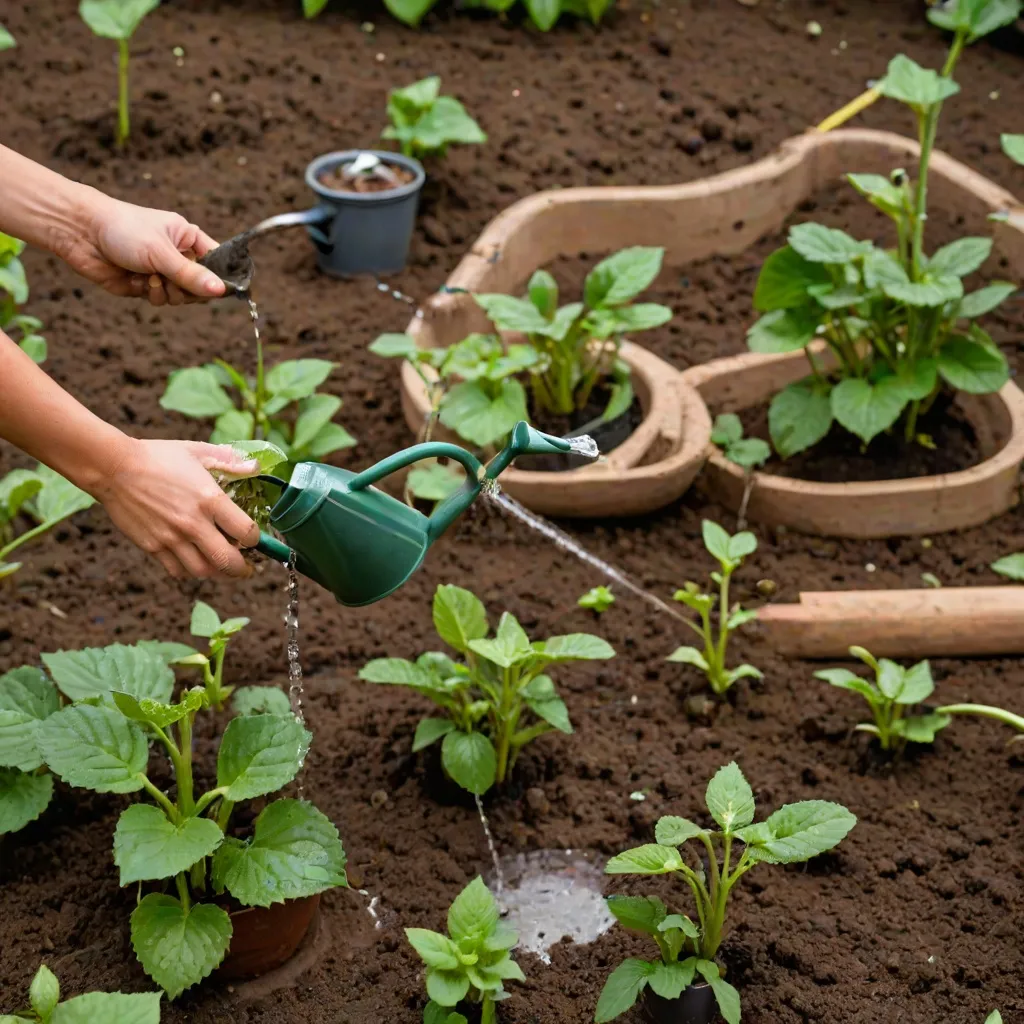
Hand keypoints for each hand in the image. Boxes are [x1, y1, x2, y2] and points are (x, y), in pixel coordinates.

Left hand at [61, 193, 226, 306]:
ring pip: (180, 297)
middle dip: (186, 289)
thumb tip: (221, 291)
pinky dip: (149, 294)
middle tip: (172, 281)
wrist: (81, 233)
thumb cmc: (124, 230)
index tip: (219, 289)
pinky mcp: (144, 286)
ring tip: (149, 279)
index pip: (217, 261)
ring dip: (167, 293)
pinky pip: (160, 300)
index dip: (220, 277)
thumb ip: (191, 275)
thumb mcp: (162, 252)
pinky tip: (134, 279)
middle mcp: (177, 256)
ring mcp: (161, 272)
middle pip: (200, 286)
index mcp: (187, 238)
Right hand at [93, 439, 260, 579]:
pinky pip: (177, 571)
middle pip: (227, 562)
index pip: (246, 532)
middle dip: (242, 569)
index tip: (255, 539)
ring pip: (203, 572)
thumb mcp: (197, 451)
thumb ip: (229, 461)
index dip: (256, 540)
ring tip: (221, 567)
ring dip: (217, 572)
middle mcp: (193, 523)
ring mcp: (171, 538)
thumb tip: (255, 468)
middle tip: (246, 568)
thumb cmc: (157, 457)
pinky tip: (194, 562)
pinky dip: (190, 571)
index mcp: (210, 499)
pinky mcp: (152, 546)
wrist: (113, 467)